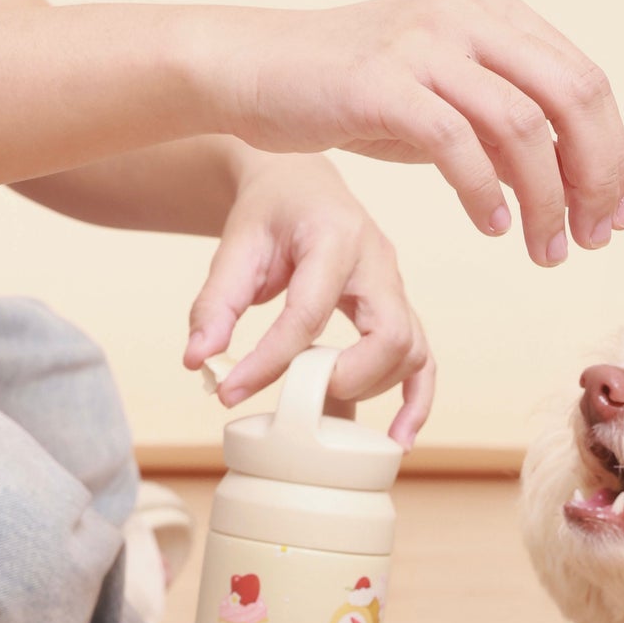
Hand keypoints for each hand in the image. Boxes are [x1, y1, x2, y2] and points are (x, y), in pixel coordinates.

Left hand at [183, 152, 433, 445]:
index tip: (232, 392)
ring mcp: (396, 286)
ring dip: (371, 388)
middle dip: (345, 377)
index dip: (270, 360)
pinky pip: (424, 360)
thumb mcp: (235, 247)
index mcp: (334, 237)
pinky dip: (416, 400)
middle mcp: (377, 261)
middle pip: (387, 334)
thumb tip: (199, 360)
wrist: (301, 186)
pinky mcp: (401, 308)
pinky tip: (397, 437)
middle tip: (299, 396)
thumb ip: (216, 303)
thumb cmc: (270, 213)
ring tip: (325, 408)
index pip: (309, 312)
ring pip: (410, 350)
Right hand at [201, 0, 623, 267]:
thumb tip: (571, 181)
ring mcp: (423, 41)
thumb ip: (504, 127)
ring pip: (522, 123)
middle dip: (597, 174)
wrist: (251, 68)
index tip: (618, 214)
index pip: (583, 81)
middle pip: (572, 95)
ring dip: (546, 198)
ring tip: (546, 250)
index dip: (613, 152)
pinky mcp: (381, 79)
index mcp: (491, 10)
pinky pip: (456, 141)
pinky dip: (485, 191)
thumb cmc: (348, 92)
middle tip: (595, 238)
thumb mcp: (441, 98)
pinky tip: (493, 227)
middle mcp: (465, 14)